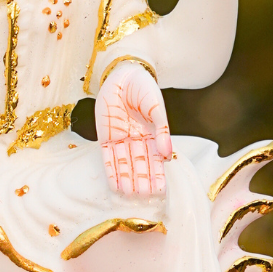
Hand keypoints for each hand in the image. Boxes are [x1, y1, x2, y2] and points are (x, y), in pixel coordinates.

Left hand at [96, 60, 170, 196]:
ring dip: (127, 179)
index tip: (161, 190)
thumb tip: (167, 153)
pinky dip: (111, 171)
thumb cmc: (143, 88)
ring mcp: (121, 139)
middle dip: (142, 180)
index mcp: (152, 134)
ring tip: (131, 195)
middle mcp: (137, 140)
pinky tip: (115, 184)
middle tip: (145, 197)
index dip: (158, 174)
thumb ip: (162, 129)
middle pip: (140, 164)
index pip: (155, 158)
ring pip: (125, 164)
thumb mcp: (156, 107)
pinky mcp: (106, 137)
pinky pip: (108, 157)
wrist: (123, 74)